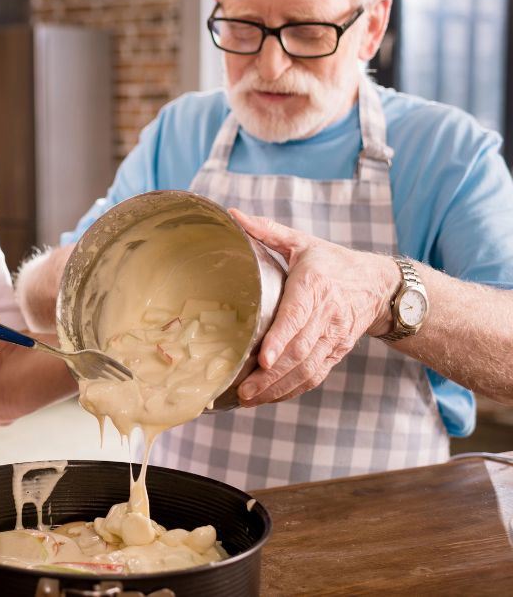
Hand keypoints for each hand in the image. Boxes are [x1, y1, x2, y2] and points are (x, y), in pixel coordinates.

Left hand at [230, 209, 396, 405]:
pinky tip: (268, 398)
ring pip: (306, 369)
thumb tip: (233, 215)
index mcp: (315, 285)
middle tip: (243, 389)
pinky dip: (291, 390)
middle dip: (271, 375)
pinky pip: (314, 375)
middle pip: (299, 351)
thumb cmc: (332, 262)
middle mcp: (326, 314)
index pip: (297, 316)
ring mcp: (333, 337)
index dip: (280, 339)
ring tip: (249, 399)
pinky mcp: (336, 352)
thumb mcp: (302, 241)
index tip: (264, 358)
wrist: (380, 286)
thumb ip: (267, 231)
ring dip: (277, 388)